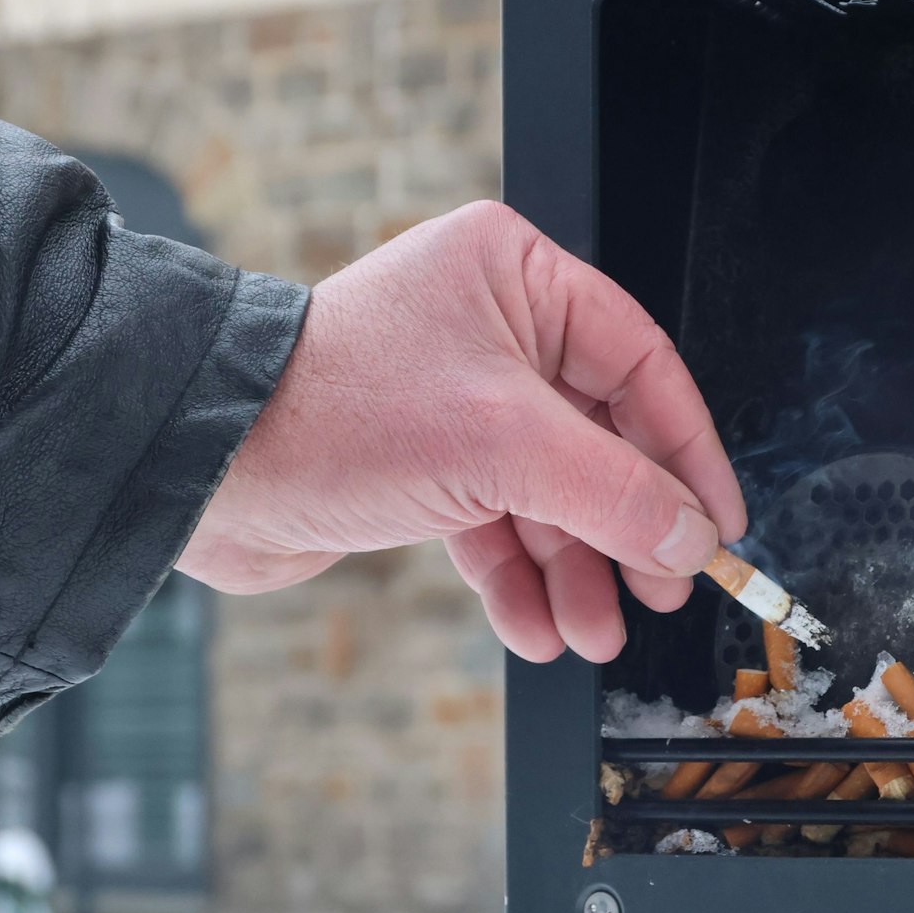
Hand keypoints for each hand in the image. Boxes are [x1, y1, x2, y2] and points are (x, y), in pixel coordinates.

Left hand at [177, 201, 746, 662]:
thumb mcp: (500, 447)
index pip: (639, 367)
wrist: (196, 468)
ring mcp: (451, 401)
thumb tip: (689, 540)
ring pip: (545, 495)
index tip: (716, 527)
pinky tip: (536, 630)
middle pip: (597, 441)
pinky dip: (516, 579)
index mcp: (514, 277)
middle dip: (623, 530)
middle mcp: (486, 329)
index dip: (687, 453)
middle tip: (658, 594)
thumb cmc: (329, 413)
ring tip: (593, 635)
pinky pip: (492, 525)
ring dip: (573, 569)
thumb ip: (613, 493)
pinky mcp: (417, 465)